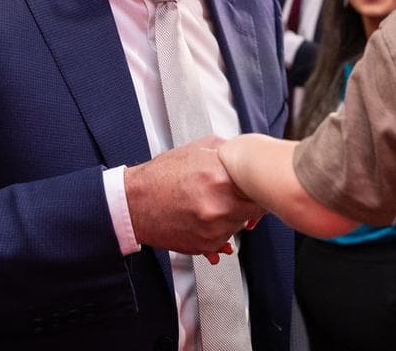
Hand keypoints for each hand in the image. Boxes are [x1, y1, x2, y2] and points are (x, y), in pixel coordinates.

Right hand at [123, 135, 263, 256]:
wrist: (133, 203)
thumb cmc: (161, 177)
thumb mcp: (197, 150)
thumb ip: (227, 150)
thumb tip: (249, 154)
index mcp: (221, 178)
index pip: (261, 187)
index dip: (262, 185)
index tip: (260, 184)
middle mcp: (219, 206)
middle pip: (255, 209)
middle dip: (249, 202)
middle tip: (236, 195)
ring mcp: (213, 228)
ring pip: (241, 225)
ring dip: (234, 217)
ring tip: (213, 204)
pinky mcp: (205, 245)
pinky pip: (226, 240)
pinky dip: (220, 231)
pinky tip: (206, 218)